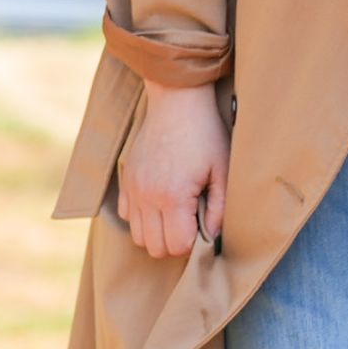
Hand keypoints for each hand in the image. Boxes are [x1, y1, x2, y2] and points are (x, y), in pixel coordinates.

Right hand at [113, 77, 228, 262]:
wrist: (177, 101)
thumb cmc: (205, 134)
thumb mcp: (222, 171)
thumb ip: (220, 209)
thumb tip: (212, 237)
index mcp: (173, 196)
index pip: (177, 246)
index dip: (193, 244)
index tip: (203, 227)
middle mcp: (147, 196)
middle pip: (154, 247)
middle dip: (174, 242)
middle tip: (191, 222)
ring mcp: (133, 188)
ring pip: (137, 235)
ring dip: (156, 232)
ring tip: (175, 214)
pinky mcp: (126, 179)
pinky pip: (125, 214)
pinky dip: (140, 217)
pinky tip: (158, 203)